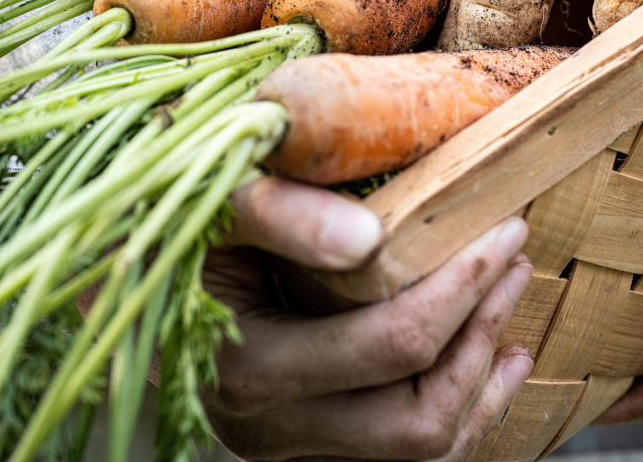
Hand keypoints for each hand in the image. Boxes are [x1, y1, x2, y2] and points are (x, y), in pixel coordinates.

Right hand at [202, 176, 534, 460]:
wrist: (127, 280)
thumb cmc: (170, 229)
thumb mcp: (214, 205)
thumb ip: (277, 215)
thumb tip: (369, 239)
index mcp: (251, 367)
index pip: (391, 343)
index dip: (461, 286)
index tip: (502, 227)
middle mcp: (274, 429)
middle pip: (419, 412)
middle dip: (483, 329)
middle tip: (515, 255)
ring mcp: (294, 446)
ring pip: (421, 449)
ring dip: (482, 374)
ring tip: (512, 300)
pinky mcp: (309, 443)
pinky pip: (403, 452)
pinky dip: (462, 407)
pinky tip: (493, 359)